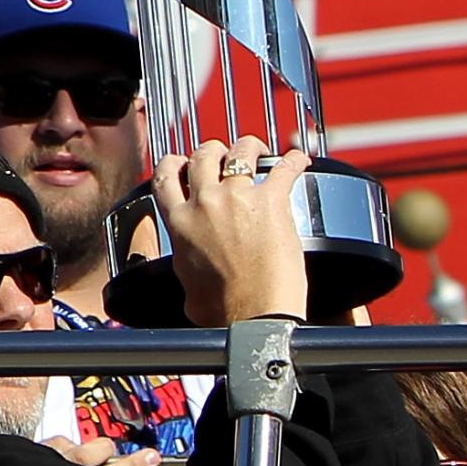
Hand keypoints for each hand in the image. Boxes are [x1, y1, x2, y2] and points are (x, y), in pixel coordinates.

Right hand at [158, 138, 310, 327]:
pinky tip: (300, 157)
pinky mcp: (272, 202)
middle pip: (203, 156)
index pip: (166, 176)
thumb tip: (188, 268)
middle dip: (214, 150)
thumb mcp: (185, 283)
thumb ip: (185, 262)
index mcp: (179, 222)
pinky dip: (294, 160)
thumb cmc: (222, 311)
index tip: (183, 162)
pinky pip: (285, 169)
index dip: (174, 162)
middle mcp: (205, 203)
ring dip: (249, 146)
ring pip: (241, 152)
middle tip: (225, 154)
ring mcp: (238, 199)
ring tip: (258, 148)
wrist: (253, 318)